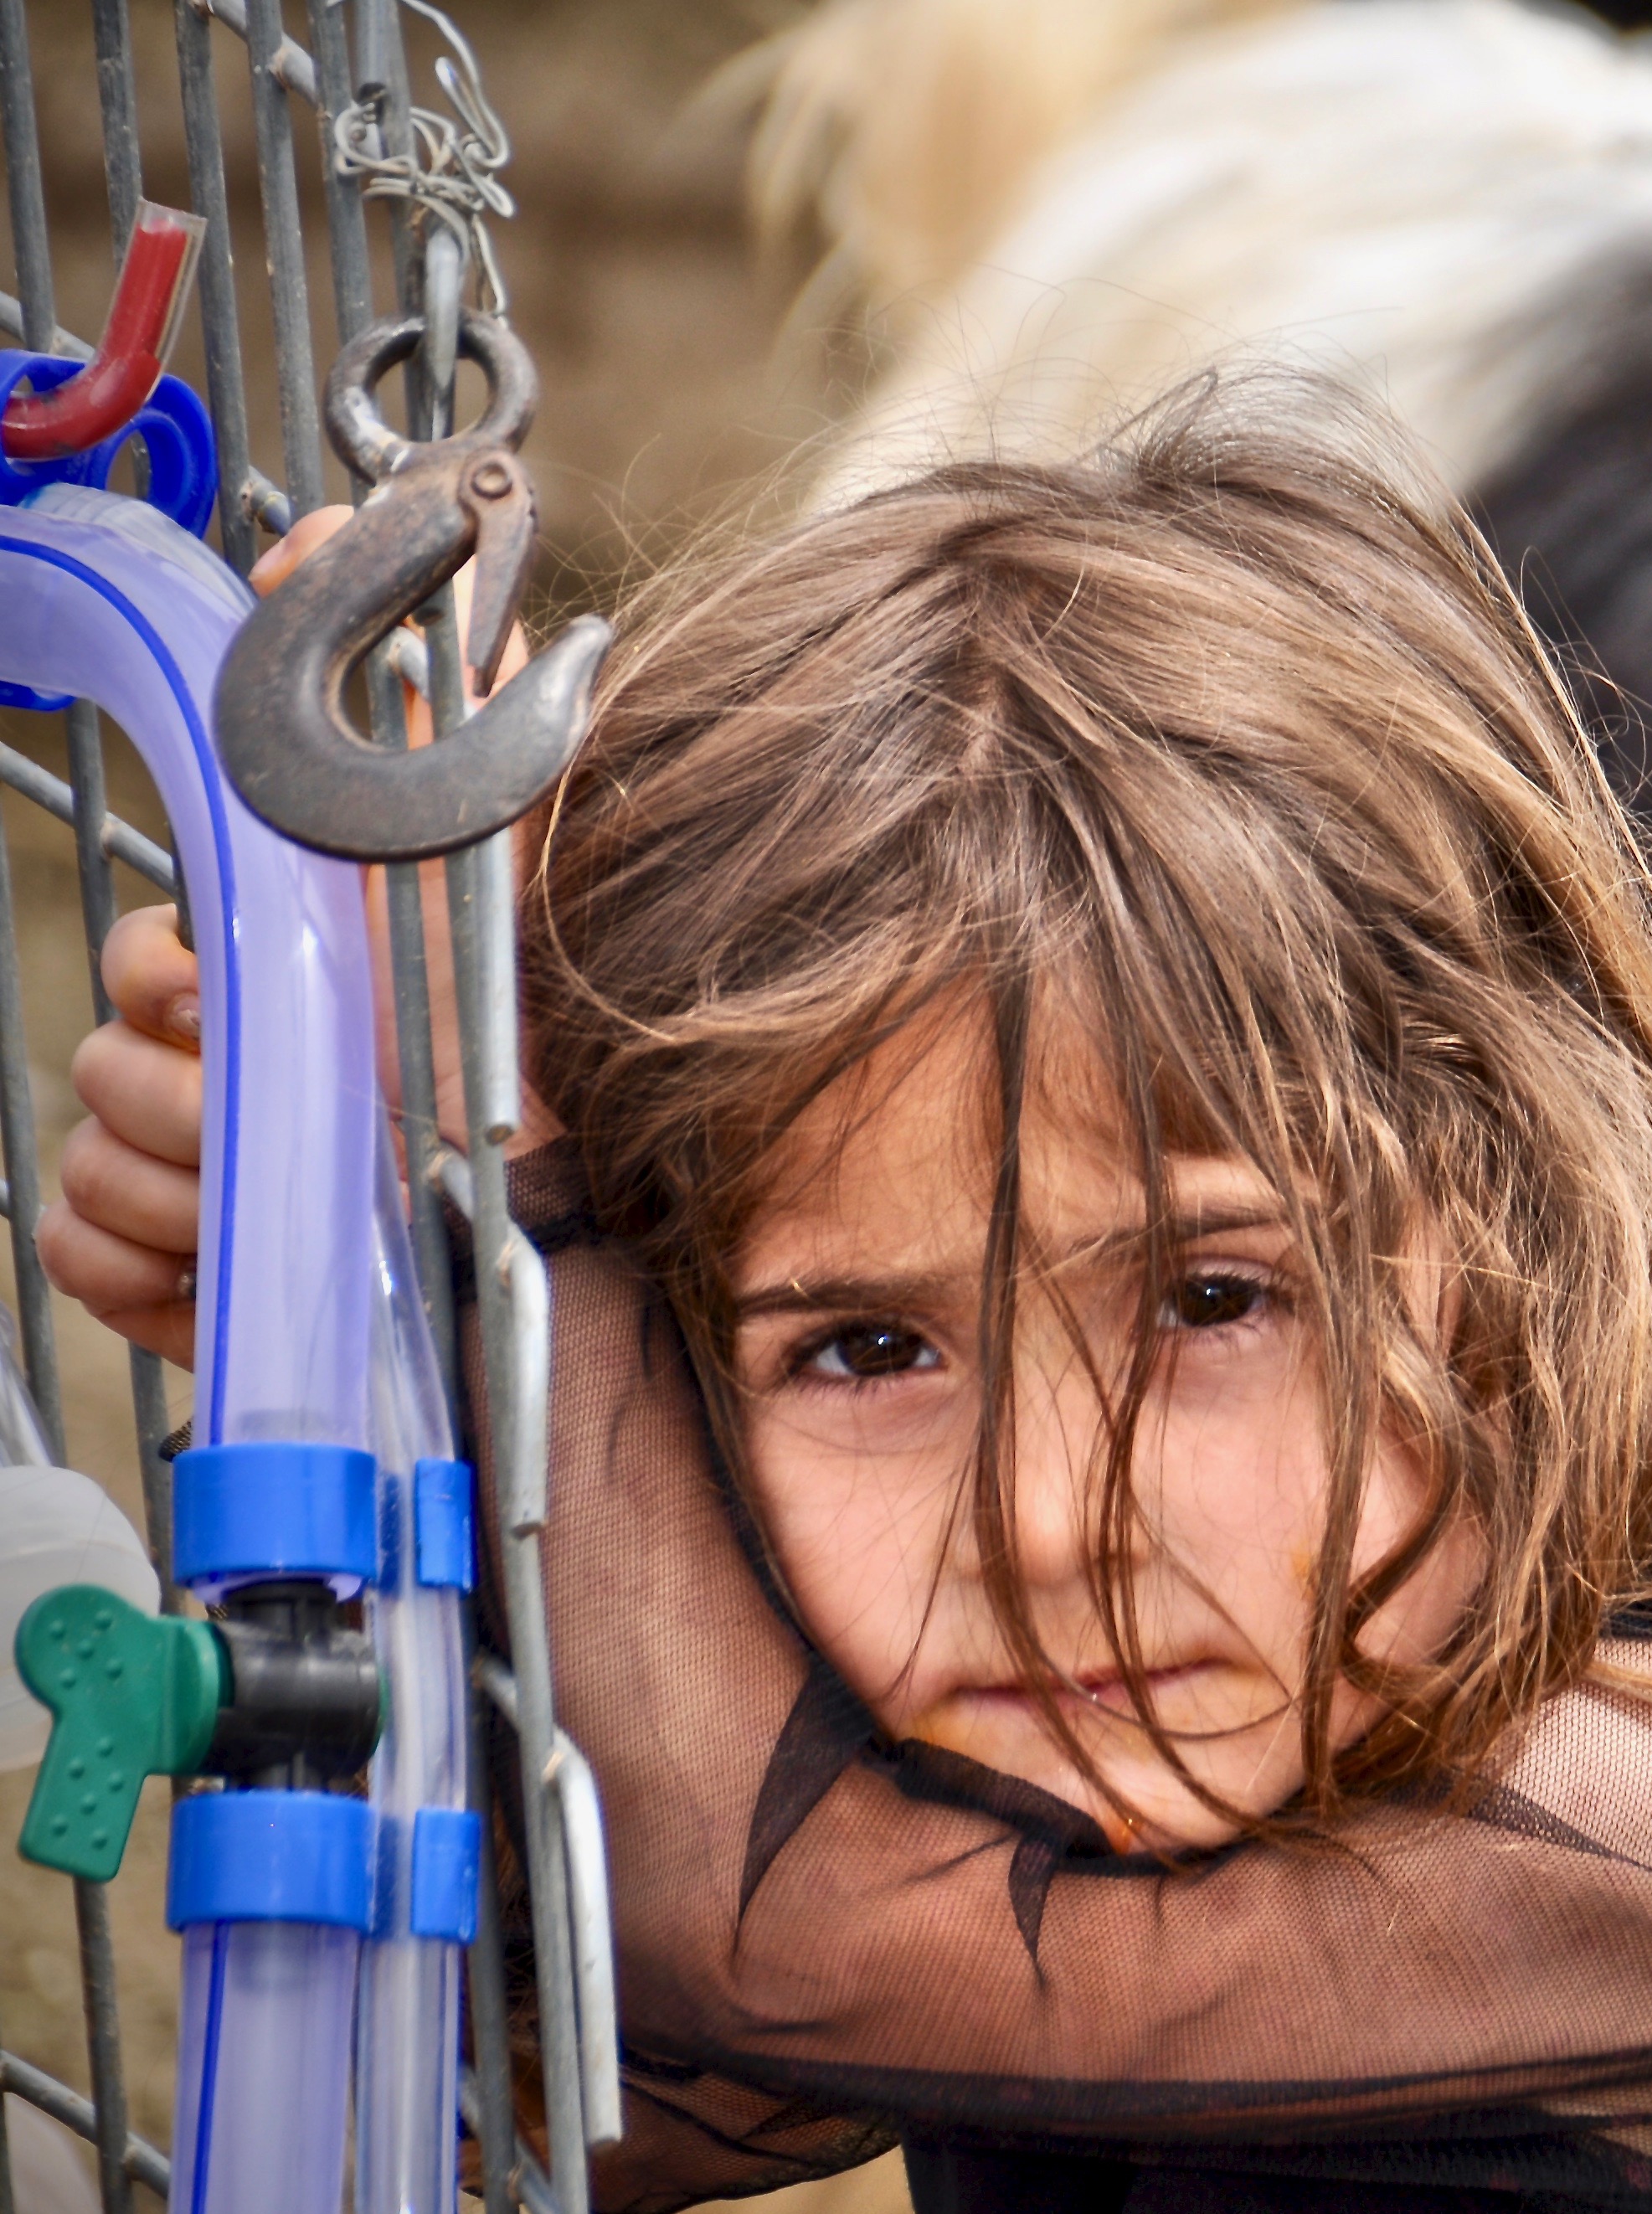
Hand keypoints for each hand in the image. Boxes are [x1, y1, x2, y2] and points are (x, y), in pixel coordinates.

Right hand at [39, 507, 551, 1368]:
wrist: (589, 1226)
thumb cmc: (548, 1045)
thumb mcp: (521, 854)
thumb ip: (454, 693)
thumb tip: (361, 531)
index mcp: (279, 966)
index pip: (146, 956)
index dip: (175, 976)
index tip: (228, 1001)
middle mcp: (223, 1054)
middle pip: (107, 1051)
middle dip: (200, 1092)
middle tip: (320, 1117)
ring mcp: (189, 1155)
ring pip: (96, 1151)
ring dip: (199, 1186)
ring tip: (327, 1198)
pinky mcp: (177, 1264)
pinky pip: (85, 1251)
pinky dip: (156, 1267)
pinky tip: (248, 1265)